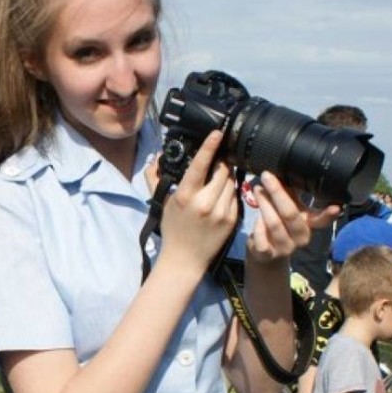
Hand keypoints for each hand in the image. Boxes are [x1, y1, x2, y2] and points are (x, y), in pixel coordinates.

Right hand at [159, 131, 239, 271]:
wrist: (185, 259)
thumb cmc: (173, 230)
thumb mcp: (161, 203)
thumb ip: (156, 179)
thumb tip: (156, 159)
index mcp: (185, 196)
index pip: (201, 165)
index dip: (210, 146)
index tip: (218, 132)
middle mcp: (205, 203)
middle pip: (223, 170)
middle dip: (221, 163)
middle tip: (216, 163)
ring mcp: (222, 212)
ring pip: (231, 182)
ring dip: (226, 178)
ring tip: (216, 183)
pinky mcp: (233, 219)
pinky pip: (235, 196)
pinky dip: (229, 193)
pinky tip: (220, 198)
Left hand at [246, 171, 339, 265]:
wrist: (265, 254)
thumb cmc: (279, 223)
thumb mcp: (289, 207)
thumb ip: (290, 192)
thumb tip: (287, 167)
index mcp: (309, 223)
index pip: (322, 219)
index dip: (329, 214)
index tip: (336, 207)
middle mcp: (300, 237)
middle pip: (290, 214)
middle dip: (277, 193)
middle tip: (267, 177)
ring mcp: (285, 247)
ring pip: (274, 224)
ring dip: (264, 204)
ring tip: (257, 189)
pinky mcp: (268, 254)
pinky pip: (262, 241)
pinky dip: (257, 227)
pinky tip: (255, 218)